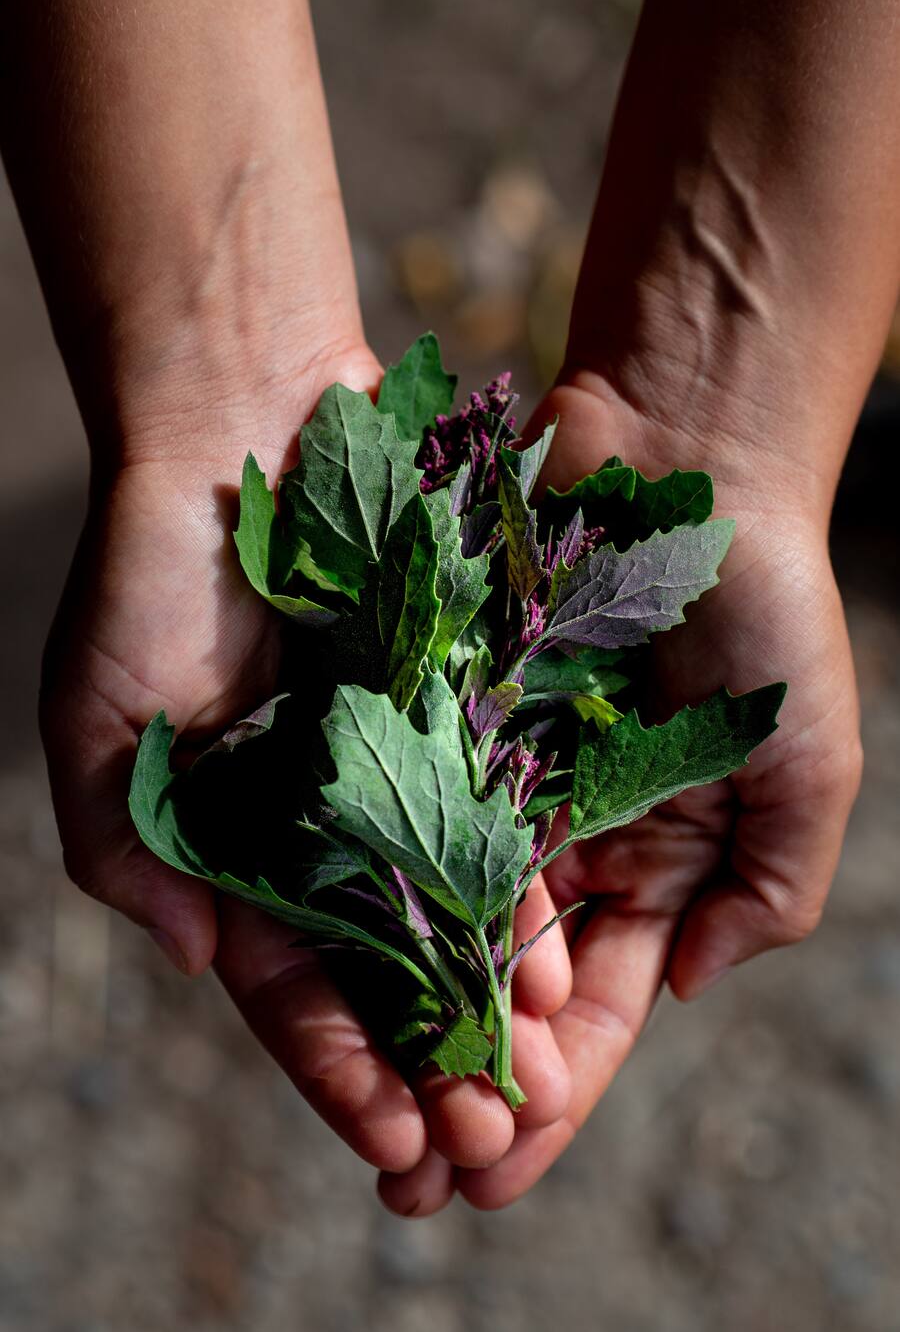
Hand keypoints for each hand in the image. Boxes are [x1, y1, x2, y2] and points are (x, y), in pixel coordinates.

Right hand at [40, 348, 573, 1197]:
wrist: (242, 426)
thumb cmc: (149, 572)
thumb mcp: (100, 722)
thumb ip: (126, 848)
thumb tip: (190, 958)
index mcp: (237, 845)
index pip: (288, 986)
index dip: (333, 1070)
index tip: (387, 1145)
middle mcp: (326, 824)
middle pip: (387, 970)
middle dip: (428, 1062)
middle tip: (483, 1146)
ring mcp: (398, 774)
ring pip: (456, 914)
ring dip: (491, 1001)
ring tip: (536, 1079)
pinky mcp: (460, 717)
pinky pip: (503, 819)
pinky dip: (528, 892)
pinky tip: (563, 961)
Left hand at [378, 373, 862, 1213]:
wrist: (677, 457)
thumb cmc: (762, 604)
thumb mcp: (799, 759)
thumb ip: (765, 882)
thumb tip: (684, 987)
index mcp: (651, 864)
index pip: (592, 1010)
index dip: (552, 1099)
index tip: (497, 1177)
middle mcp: (558, 839)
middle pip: (496, 991)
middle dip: (460, 1087)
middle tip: (410, 1183)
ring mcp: (485, 780)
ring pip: (427, 924)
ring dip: (398, 1019)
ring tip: (359, 1109)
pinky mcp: (429, 717)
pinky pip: (387, 820)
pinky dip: (364, 895)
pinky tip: (327, 972)